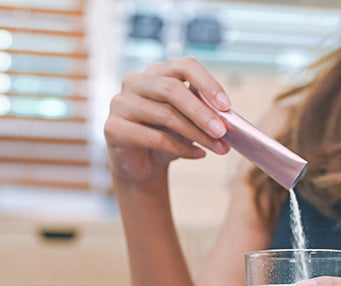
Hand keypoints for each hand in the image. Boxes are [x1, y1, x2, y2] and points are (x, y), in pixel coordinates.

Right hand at [104, 57, 231, 184]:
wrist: (143, 165)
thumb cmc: (168, 137)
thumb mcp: (190, 121)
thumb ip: (204, 112)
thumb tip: (227, 116)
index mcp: (157, 73)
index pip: (185, 65)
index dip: (208, 83)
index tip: (226, 106)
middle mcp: (135, 82)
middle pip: (172, 89)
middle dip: (202, 112)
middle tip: (223, 132)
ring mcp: (120, 103)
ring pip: (165, 114)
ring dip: (196, 134)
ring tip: (217, 148)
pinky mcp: (113, 127)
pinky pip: (154, 137)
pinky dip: (180, 149)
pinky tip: (197, 155)